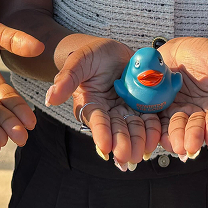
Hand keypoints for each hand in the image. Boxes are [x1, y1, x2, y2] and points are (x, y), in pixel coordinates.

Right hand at [46, 35, 158, 168]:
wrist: (113, 51)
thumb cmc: (91, 55)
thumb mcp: (78, 62)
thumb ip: (66, 79)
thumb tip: (50, 98)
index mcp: (91, 105)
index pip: (96, 120)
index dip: (101, 133)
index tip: (105, 147)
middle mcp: (109, 112)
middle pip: (117, 129)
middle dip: (122, 143)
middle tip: (127, 156)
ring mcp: (127, 109)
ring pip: (134, 128)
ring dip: (138, 141)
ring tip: (144, 151)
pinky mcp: (143, 105)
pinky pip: (150, 119)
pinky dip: (153, 129)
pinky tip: (157, 139)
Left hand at [159, 37, 207, 158]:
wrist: (184, 47)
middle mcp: (197, 111)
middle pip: (195, 127)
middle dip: (193, 137)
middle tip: (189, 146)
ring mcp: (178, 109)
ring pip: (176, 127)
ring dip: (174, 137)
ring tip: (174, 146)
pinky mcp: (160, 106)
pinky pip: (157, 119)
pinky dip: (156, 129)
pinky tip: (156, 136)